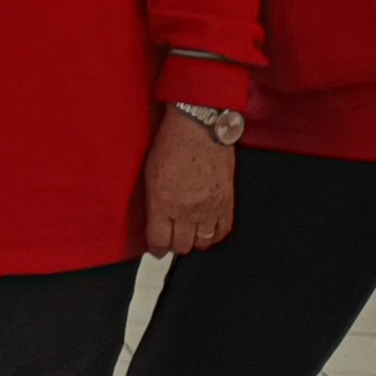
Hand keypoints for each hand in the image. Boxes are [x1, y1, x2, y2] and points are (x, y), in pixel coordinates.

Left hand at [139, 111, 234, 257]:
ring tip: (189, 233)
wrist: (199, 127)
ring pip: (202, 242)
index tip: (156, 248)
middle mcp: (186, 209)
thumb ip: (153, 203)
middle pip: (181, 246)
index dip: (156, 249)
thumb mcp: (150, 174)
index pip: (159, 242)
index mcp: (163, 202)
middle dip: (174, 245)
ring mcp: (208, 208)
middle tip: (172, 239)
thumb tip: (153, 222)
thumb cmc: (172, 143)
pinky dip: (214, 235)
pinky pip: (222, 231)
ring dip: (194, 241)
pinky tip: (207, 230)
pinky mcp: (226, 202)